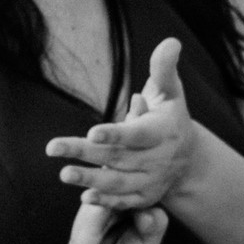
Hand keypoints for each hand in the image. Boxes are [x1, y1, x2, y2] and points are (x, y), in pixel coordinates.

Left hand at [47, 39, 199, 209]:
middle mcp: (158, 158)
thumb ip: (164, 68)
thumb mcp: (170, 92)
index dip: (115, 134)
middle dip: (86, 153)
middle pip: (119, 158)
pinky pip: (125, 202)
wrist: (189, 157)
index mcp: (164, 131)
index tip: (93, 132)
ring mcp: (152, 180)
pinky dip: (106, 202)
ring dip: (92, 180)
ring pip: (120, 183)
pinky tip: (84, 198)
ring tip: (64, 174)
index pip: (137, 134)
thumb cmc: (170, 116)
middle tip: (54, 148)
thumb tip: (170, 41)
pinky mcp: (145, 198)